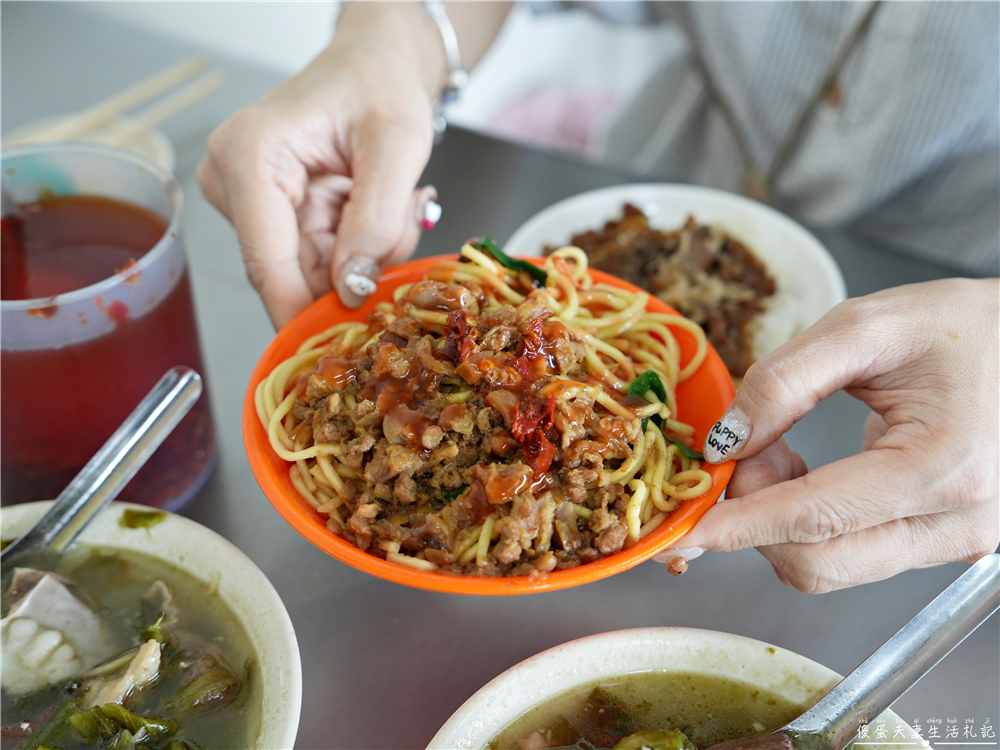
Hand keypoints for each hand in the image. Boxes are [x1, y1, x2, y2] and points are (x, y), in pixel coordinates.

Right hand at [197, 3, 444, 328]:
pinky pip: (320, 262)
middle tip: (406, 220)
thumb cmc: (378, 85)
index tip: (341, 348)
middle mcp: (233, 182)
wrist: (373, 67)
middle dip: (358, 271)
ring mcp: (249, 204)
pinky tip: (379, 208)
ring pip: (313, 273)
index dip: (303, 314)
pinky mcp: (271, 218)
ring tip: (396, 202)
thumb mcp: (397, 144)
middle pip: (294, 274)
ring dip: (367, 255)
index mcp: (249, 154)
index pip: (267, 262)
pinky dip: (359, 248)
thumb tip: (352, 289)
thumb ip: (376, 219)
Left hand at [669, 278, 998, 591]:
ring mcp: (958, 543)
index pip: (815, 518)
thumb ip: (784, 380)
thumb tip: (724, 442)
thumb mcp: (867, 326)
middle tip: (749, 448)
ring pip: (831, 566)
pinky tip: (809, 471)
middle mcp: (959, 523)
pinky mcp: (946, 544)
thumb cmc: (967, 326)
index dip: (738, 525)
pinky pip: (854, 554)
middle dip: (755, 515)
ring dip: (780, 518)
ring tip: (783, 449)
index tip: (682, 532)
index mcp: (944, 465)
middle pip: (817, 562)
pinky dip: (810, 522)